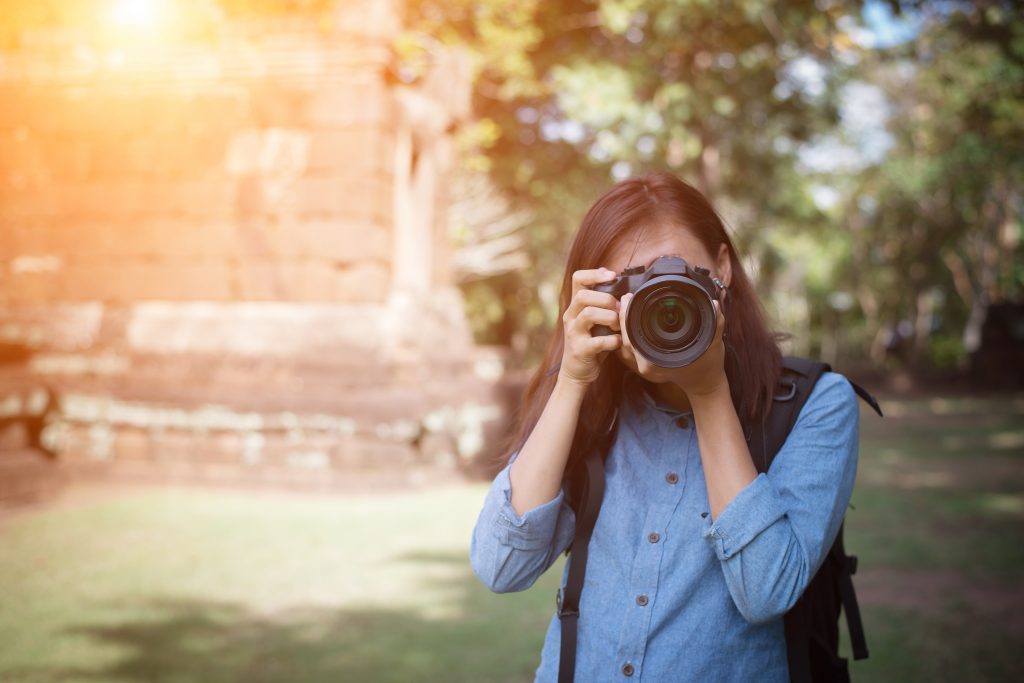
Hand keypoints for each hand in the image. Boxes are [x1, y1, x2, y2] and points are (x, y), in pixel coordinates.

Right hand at [557, 268, 621, 386]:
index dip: (595, 274)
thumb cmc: (591, 343)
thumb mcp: (595, 321)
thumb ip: (603, 304)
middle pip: (584, 295)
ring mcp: (573, 333)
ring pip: (589, 314)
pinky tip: (617, 342)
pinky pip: (597, 341)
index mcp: (575, 307)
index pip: (578, 279)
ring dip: (609, 318)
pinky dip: (612, 341)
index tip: (612, 276)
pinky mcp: (580, 350)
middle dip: (606, 300)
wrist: (577, 372)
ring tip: (617, 326)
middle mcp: (571, 317)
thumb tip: (619, 284)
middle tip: (618, 310)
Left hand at [617, 294, 728, 396]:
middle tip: (626, 297)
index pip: (633, 337)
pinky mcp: (647, 360)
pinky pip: (633, 344)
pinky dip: (630, 330)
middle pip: (626, 338)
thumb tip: (715, 304)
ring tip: (627, 303)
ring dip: (625, 322)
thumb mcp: (714, 343)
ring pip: (627, 342)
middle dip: (623, 315)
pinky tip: (632, 316)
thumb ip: (716, 323)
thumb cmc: (708, 365)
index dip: (627, 316)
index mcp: (657, 362)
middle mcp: (648, 365)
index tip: (629, 298)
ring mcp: (645, 364)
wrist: (705, 382)